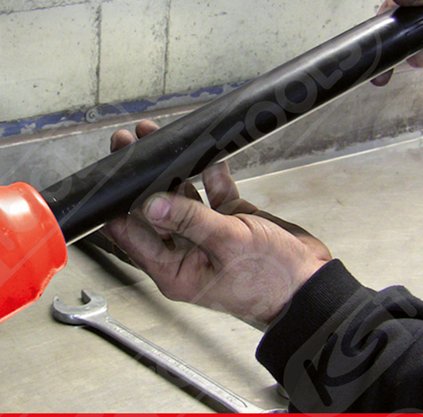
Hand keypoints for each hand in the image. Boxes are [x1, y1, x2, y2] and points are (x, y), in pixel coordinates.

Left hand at [101, 121, 331, 326]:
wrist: (312, 285)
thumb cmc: (272, 280)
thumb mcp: (228, 244)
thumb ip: (189, 220)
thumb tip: (151, 204)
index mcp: (175, 271)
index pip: (132, 236)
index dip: (118, 204)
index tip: (110, 173)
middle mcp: (186, 252)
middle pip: (153, 210)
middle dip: (141, 177)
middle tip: (130, 143)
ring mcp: (208, 235)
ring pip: (180, 196)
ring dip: (171, 168)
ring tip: (158, 138)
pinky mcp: (230, 221)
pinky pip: (212, 191)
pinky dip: (209, 172)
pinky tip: (205, 152)